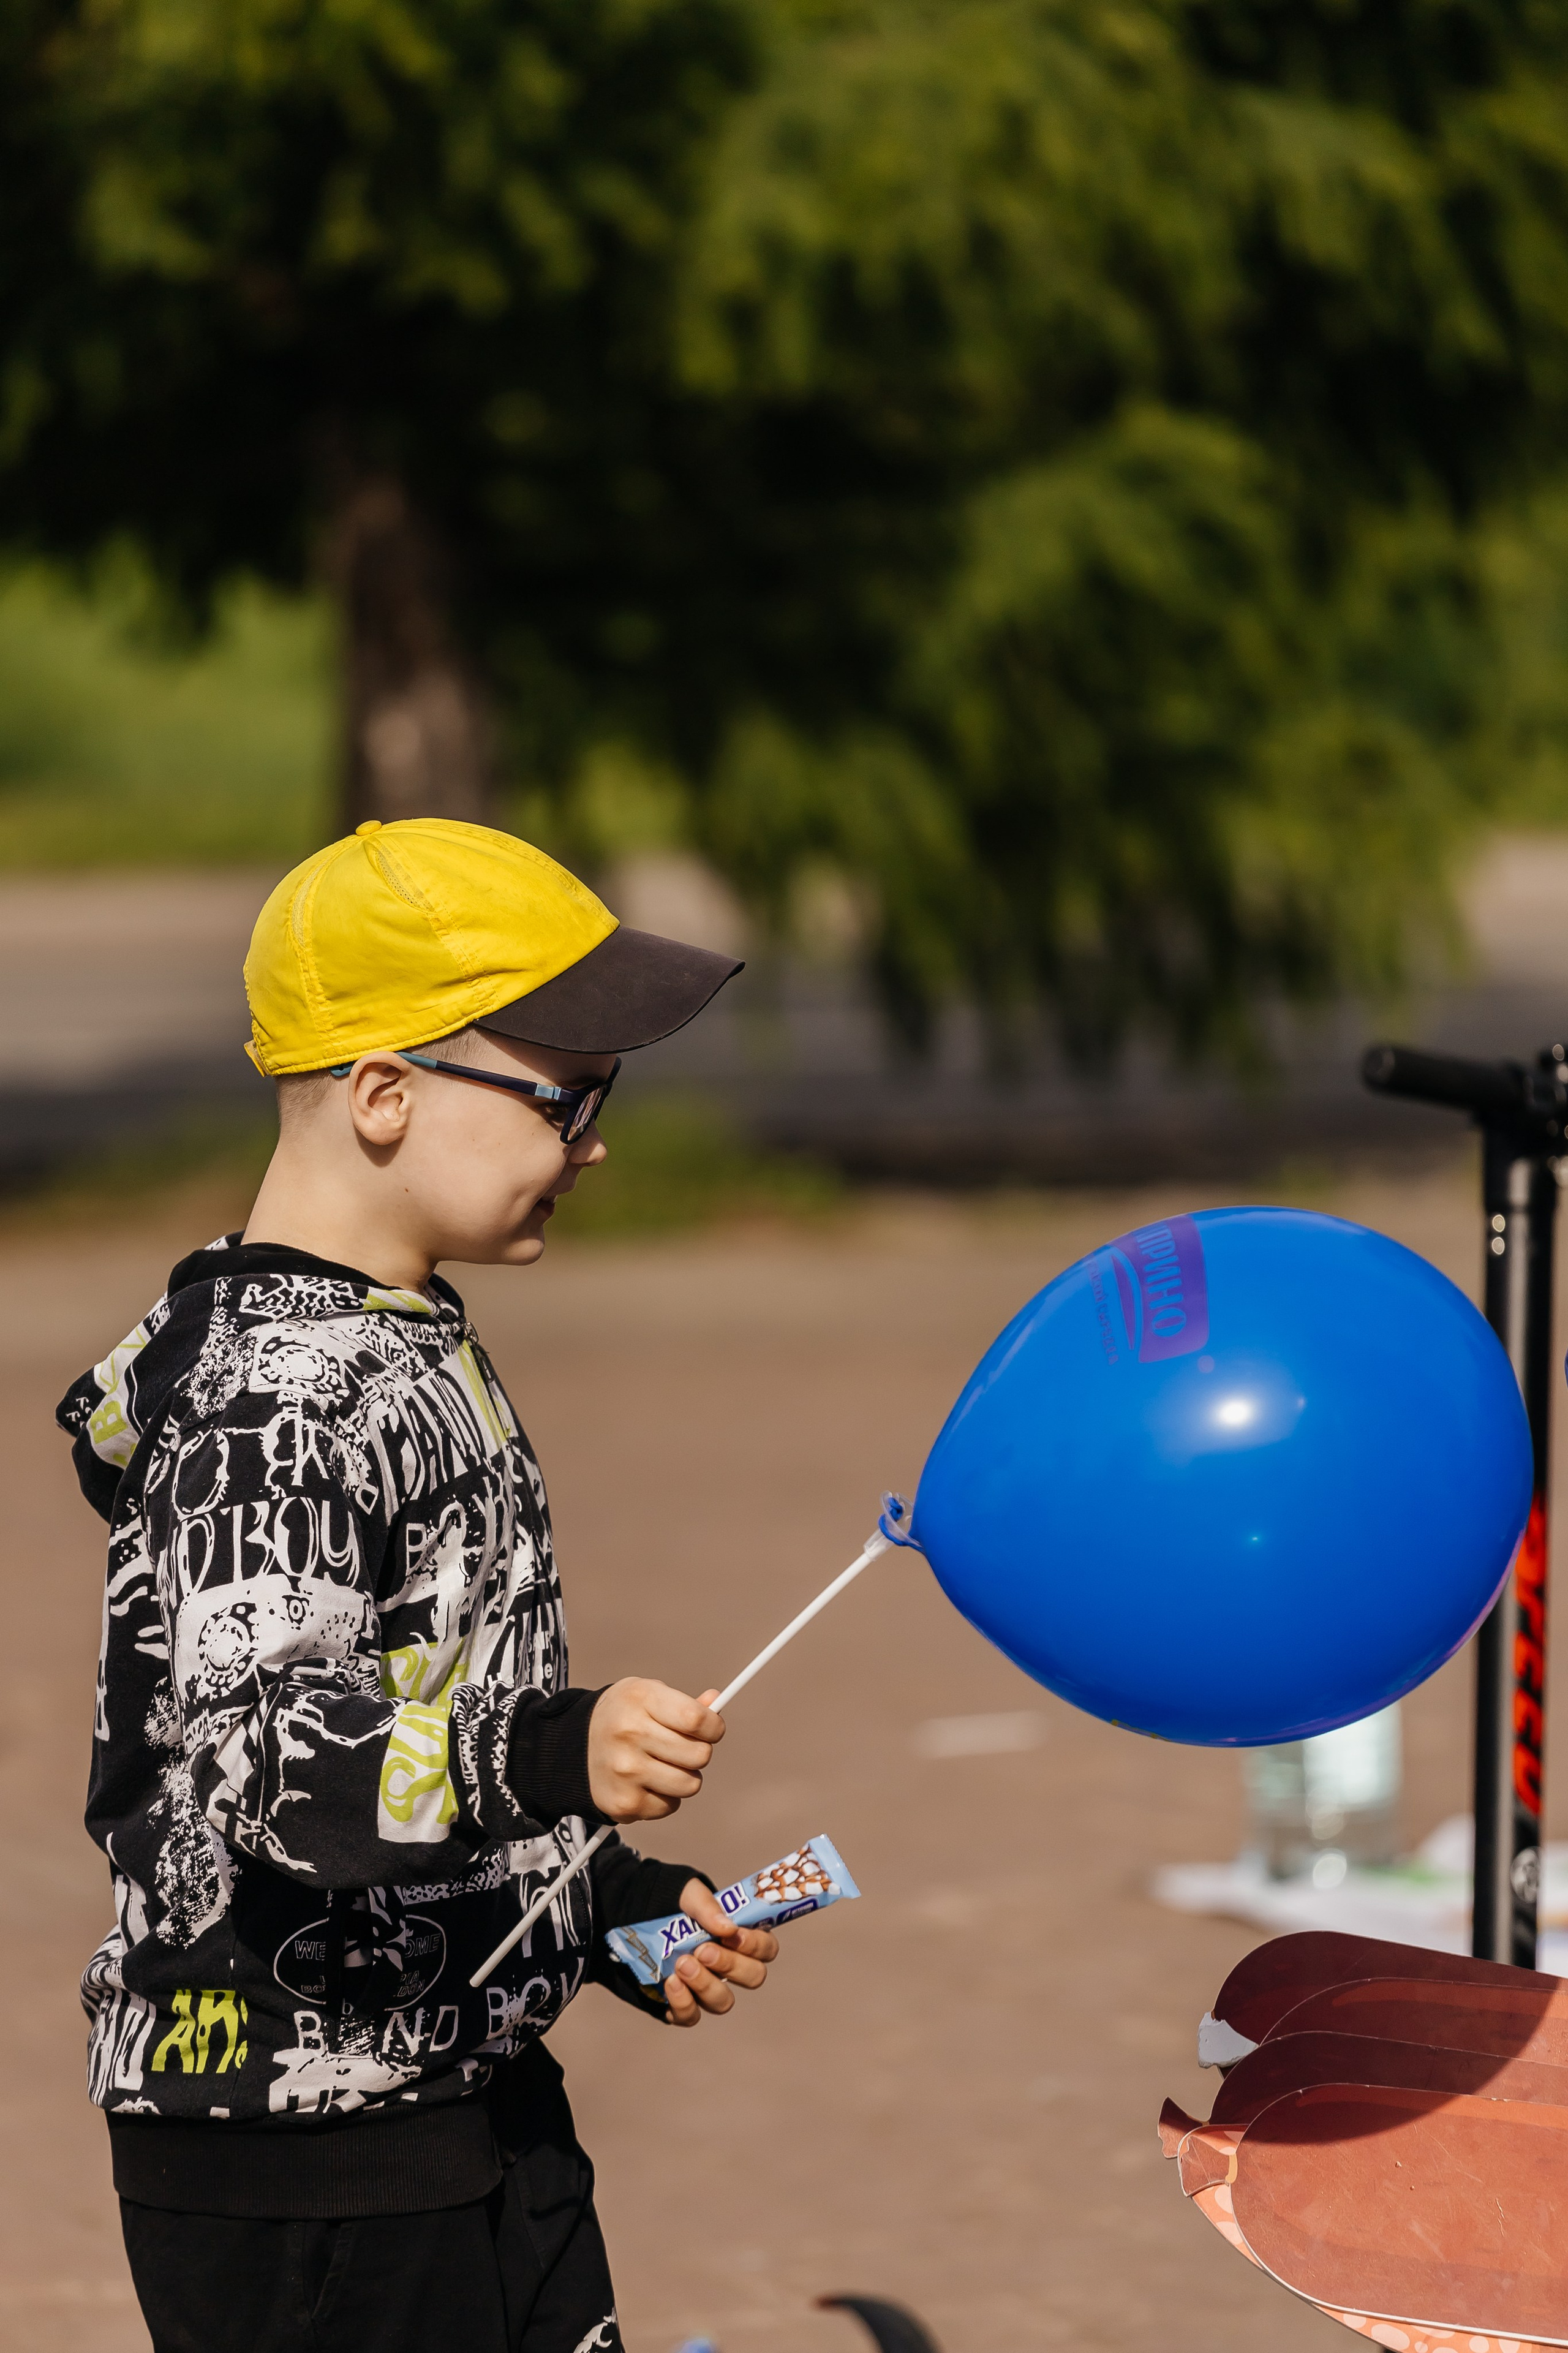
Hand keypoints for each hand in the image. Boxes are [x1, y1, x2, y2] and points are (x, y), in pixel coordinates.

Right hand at [587, 1680, 723, 1821]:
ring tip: (663, 1765)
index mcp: (640, 1699)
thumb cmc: (621, 1717)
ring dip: (684, 1777)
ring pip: (690, 1784)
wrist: (571, 1748)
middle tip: (679, 1748)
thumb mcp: (647, 1695)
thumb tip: (715, 1703)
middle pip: (699, 1755)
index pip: (697, 1719)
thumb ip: (684, 1703)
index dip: (714, 1727)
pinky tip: (646, 1782)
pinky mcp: (624, 1803)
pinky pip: (670, 1806)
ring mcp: (626, 1771)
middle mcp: (630, 1733)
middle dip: (698, 1752)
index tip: (711, 1729)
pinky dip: (665, 1797)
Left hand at [664, 1876, 778, 2027]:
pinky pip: (692, 2016)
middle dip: (730, 1965)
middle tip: (703, 1951)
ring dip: (705, 1984)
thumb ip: (708, 1906)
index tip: (730, 1935)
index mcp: (739, 1938)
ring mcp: (707, 1989)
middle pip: (753, 1978)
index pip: (766, 1949)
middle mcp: (729, 1967)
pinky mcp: (683, 2005)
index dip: (755, 1946)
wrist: (637, 1919)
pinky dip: (683, 2002)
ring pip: (723, 2001)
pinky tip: (670, 1982)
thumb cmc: (674, 1905)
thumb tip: (727, 1926)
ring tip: (681, 1964)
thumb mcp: (689, 1894)